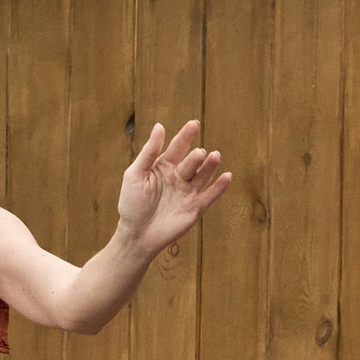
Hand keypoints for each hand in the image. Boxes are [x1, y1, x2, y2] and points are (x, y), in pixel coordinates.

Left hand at [117, 121, 232, 253]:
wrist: (137, 235)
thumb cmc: (131, 204)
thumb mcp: (134, 174)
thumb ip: (148, 152)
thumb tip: (160, 126)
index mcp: (164, 166)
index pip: (177, 147)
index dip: (185, 136)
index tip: (194, 124)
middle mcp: (178, 177)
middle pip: (191, 162)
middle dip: (196, 157)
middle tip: (199, 154)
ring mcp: (188, 192)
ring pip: (203, 176)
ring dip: (210, 167)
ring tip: (215, 156)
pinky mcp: (195, 208)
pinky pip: (210, 195)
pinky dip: (219, 187)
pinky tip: (227, 176)